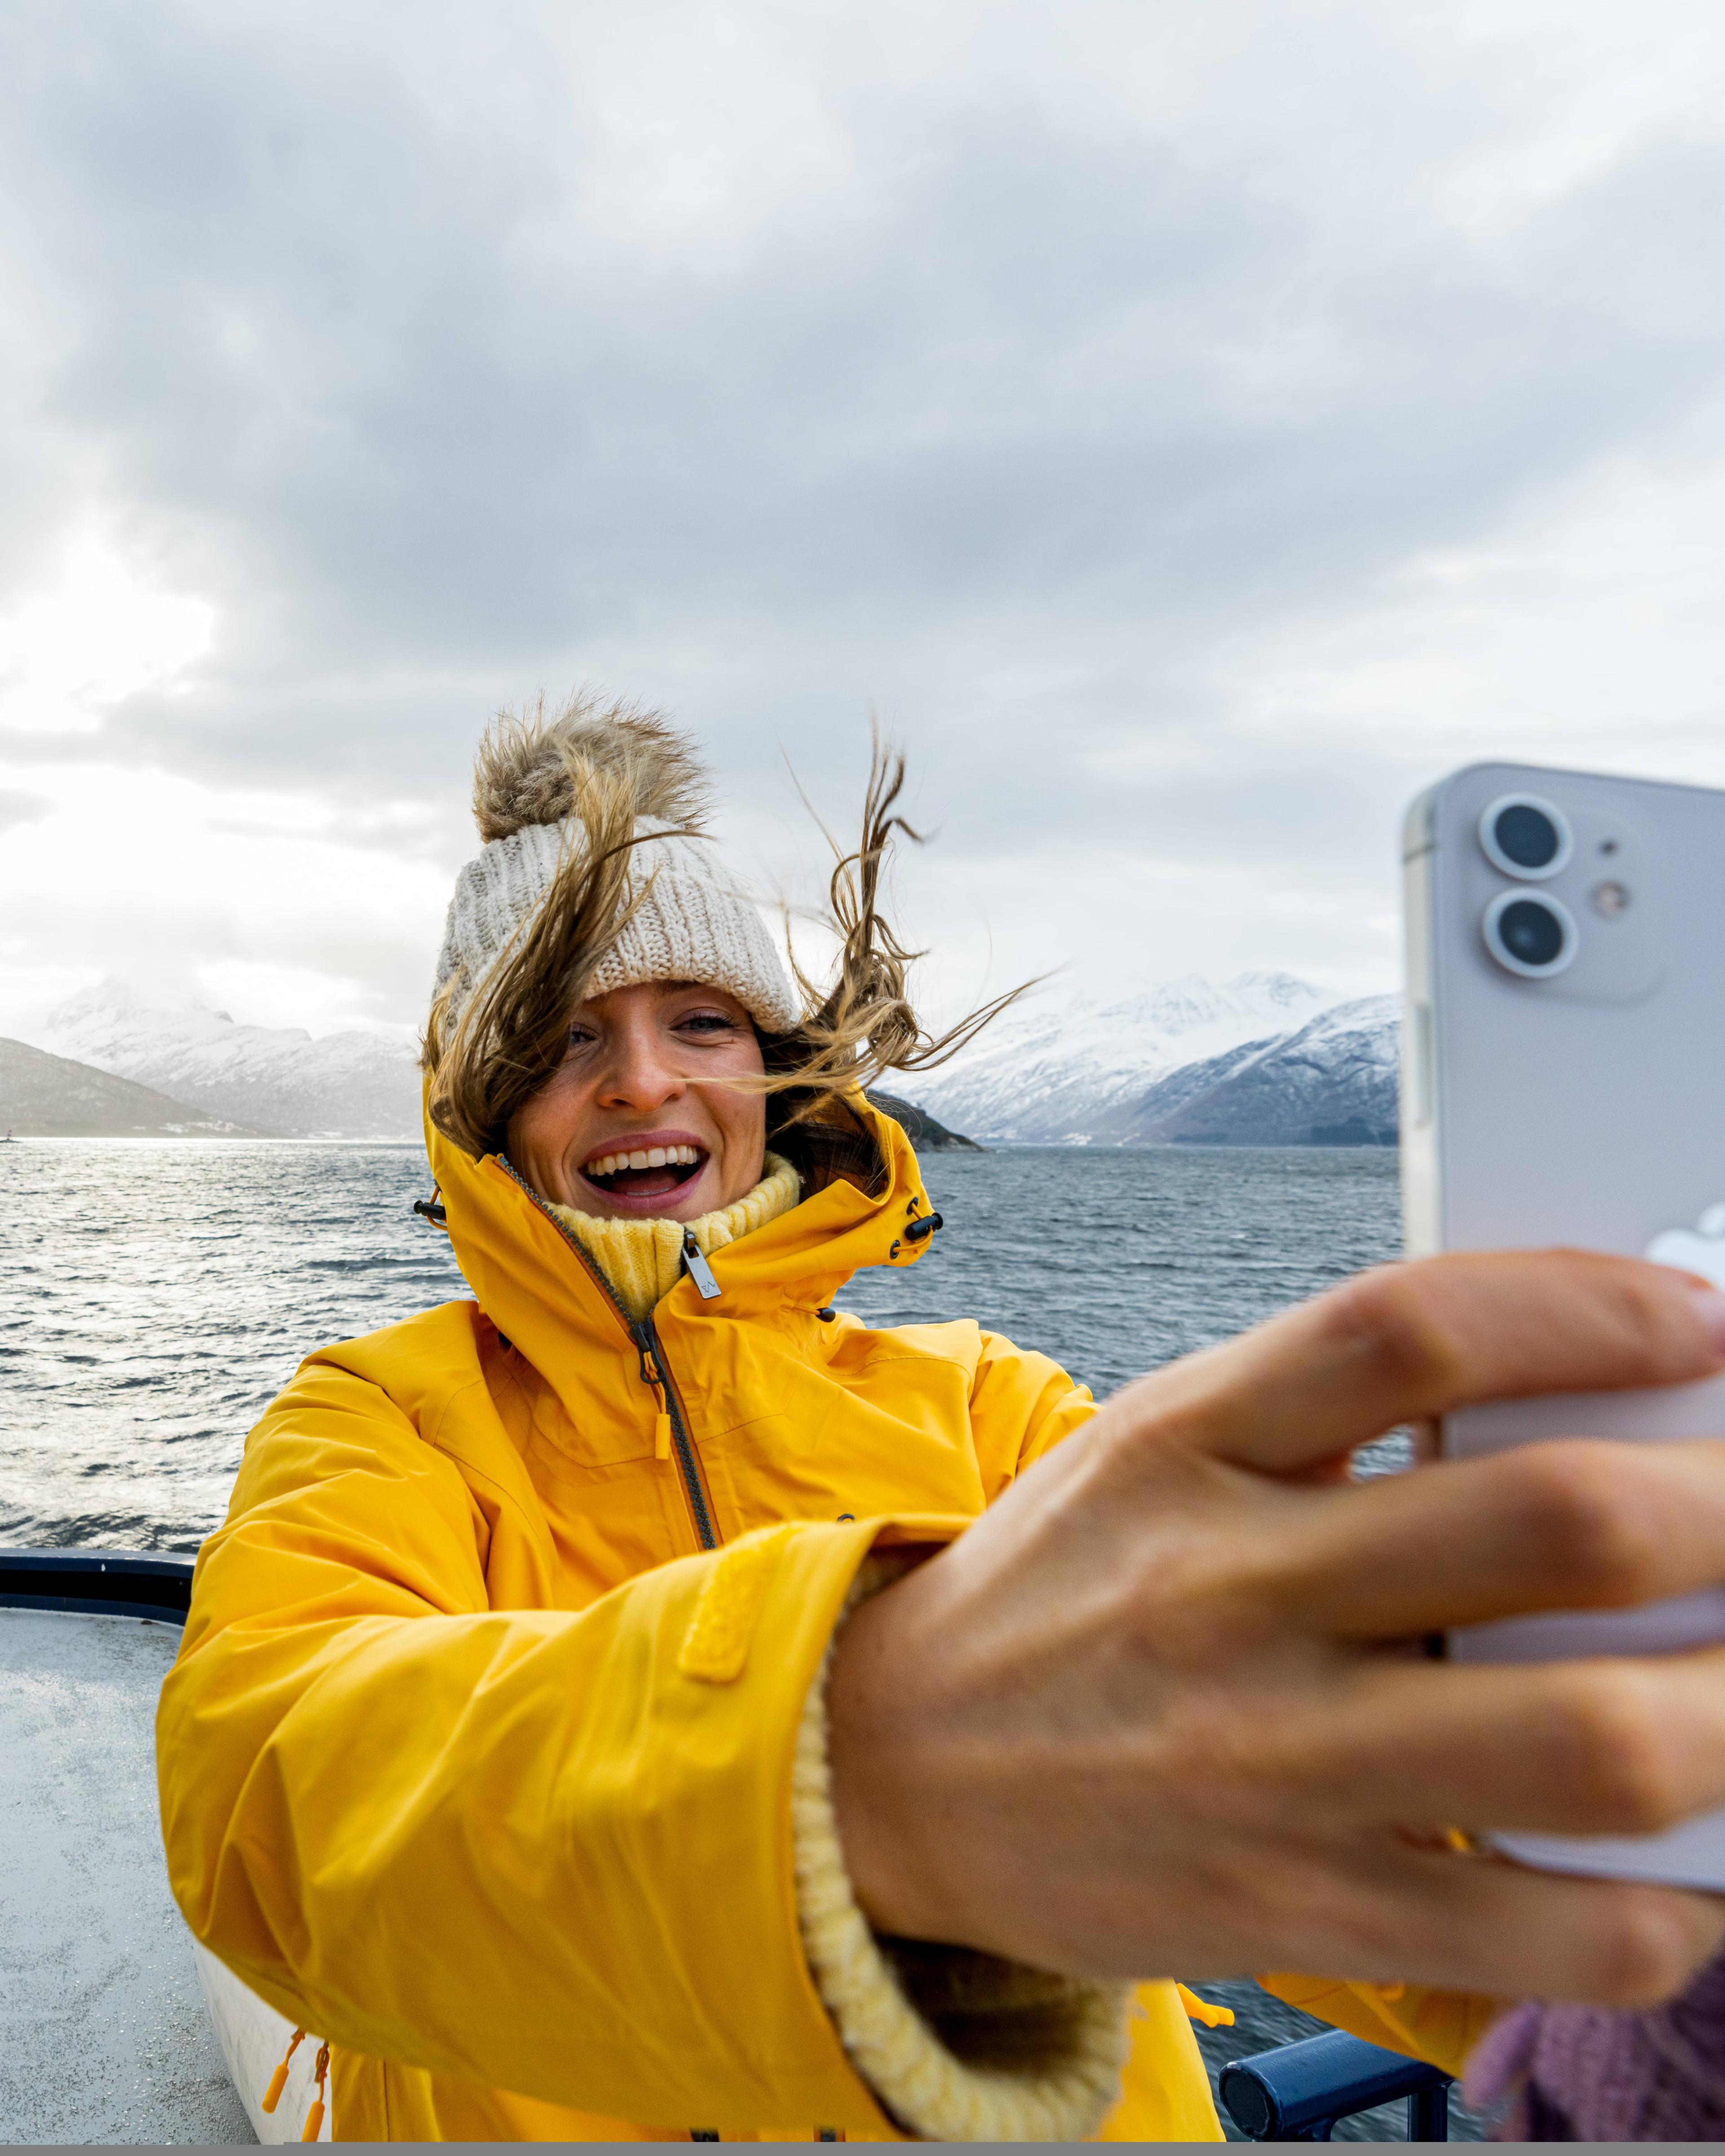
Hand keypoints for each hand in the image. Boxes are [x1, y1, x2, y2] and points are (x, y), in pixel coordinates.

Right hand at [827, 1251, 1724, 2005]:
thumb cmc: (1068, 1589)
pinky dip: (1670, 1911)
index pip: (1409, 1328)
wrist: (895, 1771)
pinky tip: (1690, 1871)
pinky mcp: (1291, 1910)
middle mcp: (1229, 1589)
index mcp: (1193, 1441)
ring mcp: (1265, 1762)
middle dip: (1724, 1508)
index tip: (1697, 1325)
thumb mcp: (1160, 1446)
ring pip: (1585, 1740)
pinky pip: (1544, 1930)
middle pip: (1547, 1525)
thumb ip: (1332, 1408)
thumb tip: (1571, 1382)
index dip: (1586, 1307)